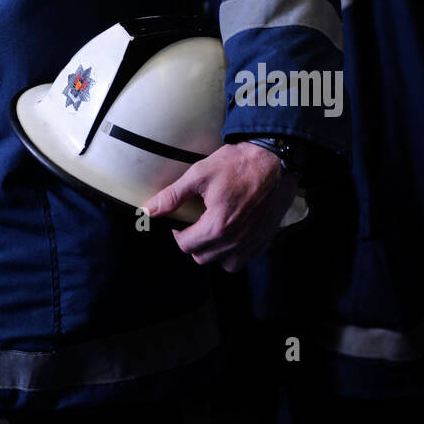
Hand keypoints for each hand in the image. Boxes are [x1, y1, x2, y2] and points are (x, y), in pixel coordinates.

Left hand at [141, 141, 298, 272]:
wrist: (274, 158)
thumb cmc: (238, 164)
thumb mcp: (199, 174)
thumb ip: (173, 196)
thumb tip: (149, 209)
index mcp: (217, 226)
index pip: (186, 245)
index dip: (177, 233)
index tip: (180, 221)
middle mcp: (236, 240)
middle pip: (203, 258)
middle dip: (194, 243)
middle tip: (195, 223)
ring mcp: (253, 241)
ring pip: (227, 264)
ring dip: (216, 252)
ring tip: (213, 231)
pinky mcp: (267, 238)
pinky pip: (247, 257)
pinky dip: (237, 251)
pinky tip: (234, 232)